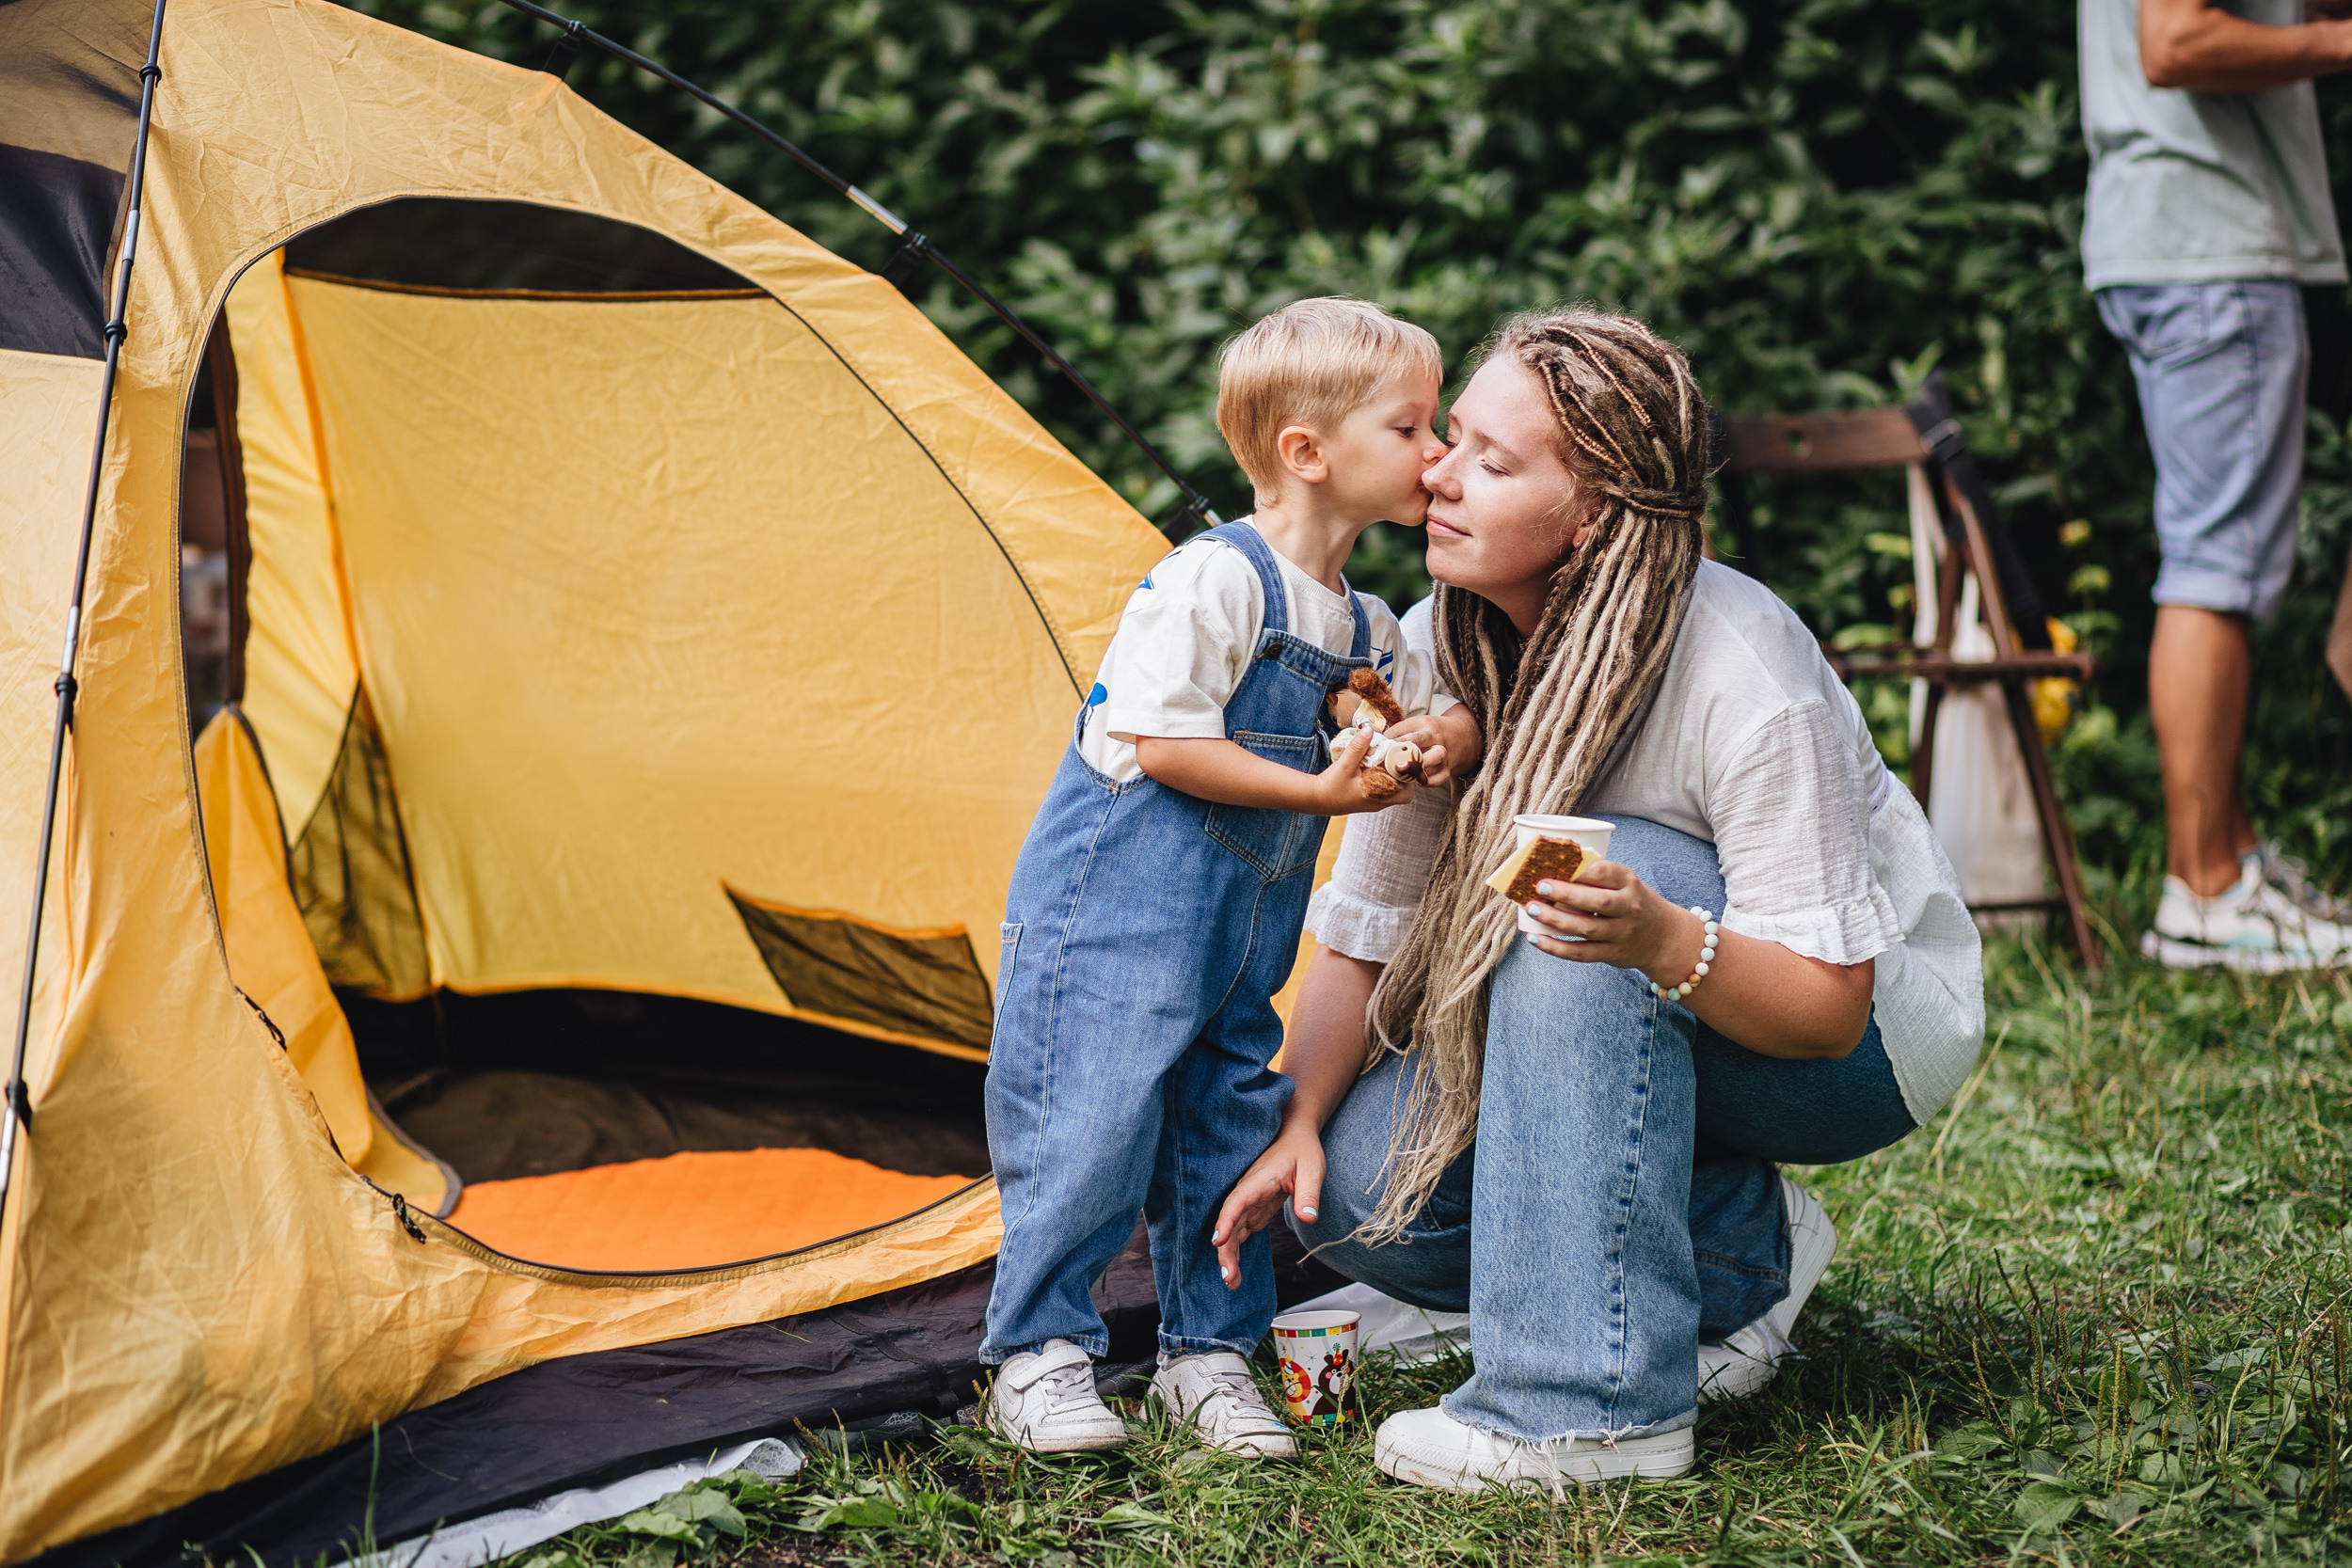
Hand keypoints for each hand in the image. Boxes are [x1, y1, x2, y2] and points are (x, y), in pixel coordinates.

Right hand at [1211, 1123, 1326, 1288]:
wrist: (1295, 1137)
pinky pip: (1239, 1233)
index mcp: (1257, 1181)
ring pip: (1232, 1231)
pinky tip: (1235, 1272)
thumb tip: (1309, 1218)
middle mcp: (1247, 1192)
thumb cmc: (1303, 1150)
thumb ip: (1309, 1194)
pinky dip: (1236, 1252)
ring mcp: (1248, 1202)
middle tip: (1228, 1277)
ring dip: (1229, 1256)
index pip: (1237, 1202)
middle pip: (1229, 1222)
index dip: (1226, 1221)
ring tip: (1231, 1283)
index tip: (1218, 1241)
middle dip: (1225, 1250)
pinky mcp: (1253, 1210)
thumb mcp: (1312, 1169)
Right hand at [1307, 729, 1415, 814]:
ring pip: (1394, 791)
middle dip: (1402, 774)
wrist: (1315, 799)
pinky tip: (1374, 766)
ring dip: (1392, 776)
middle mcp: (1379, 803)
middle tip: (1395, 758)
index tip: (1401, 761)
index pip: (1406, 793)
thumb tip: (1370, 729)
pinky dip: (1383, 779)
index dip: (1408, 777)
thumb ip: (1359, 747)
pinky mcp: (1367, 800)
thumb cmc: (1331, 786)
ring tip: (1385, 760)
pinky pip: (1383, 790)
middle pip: (1403, 791)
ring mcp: (1374, 803)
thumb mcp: (1345, 764)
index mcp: (1378, 798)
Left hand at [1385, 707, 1479, 787]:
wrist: (1462, 735)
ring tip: (1404, 772)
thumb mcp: (1417, 725)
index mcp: (1422, 723)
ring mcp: (1442, 751)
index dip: (1387, 739)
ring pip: (1434, 756)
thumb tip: (1373, 741)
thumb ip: (1398, 732)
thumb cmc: (1431, 731)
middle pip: (1417, 739)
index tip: (1376, 748)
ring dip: (1419, 765)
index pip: (1402, 728)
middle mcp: (1433, 736)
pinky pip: (1442, 776)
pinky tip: (1419, 782)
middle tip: (1387, 759)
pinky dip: (1431, 781)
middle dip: (1401, 749)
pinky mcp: (1448, 766)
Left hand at [1519, 858, 1703, 987]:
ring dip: (1556, 920)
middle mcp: (1629, 908)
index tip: (1554, 865)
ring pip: (1586, 929)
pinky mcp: (1611, 954)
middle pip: (1597, 901)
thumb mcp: (1625, 884)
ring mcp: (1621, 933)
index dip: (1579, 870)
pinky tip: (1536, 939)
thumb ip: (1597, 877)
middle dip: (1566, 893)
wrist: (1664, 938)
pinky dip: (1556, 948)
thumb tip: (1552, 868)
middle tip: (1539, 886)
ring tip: (1532, 909)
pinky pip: (1581, 953)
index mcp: (1630, 883)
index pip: (1605, 872)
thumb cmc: (1633, 902)